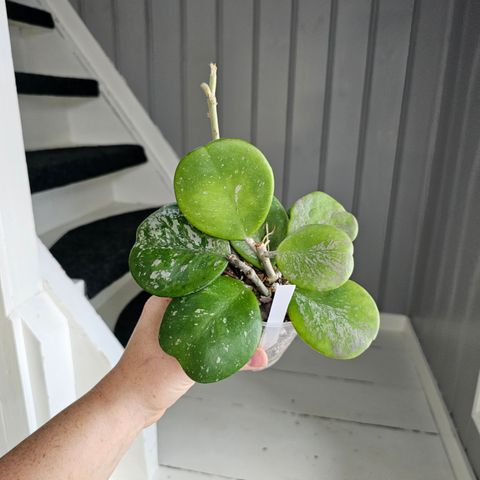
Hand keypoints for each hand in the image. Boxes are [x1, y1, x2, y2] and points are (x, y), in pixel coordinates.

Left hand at [102, 296, 267, 428]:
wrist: (128, 406)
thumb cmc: (141, 381)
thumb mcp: (185, 364)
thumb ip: (223, 357)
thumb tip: (256, 355)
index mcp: (164, 303)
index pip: (199, 281)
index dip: (224, 282)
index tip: (244, 287)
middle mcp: (169, 312)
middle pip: (207, 299)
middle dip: (230, 303)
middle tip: (252, 306)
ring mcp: (173, 328)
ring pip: (207, 318)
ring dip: (226, 323)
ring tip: (248, 325)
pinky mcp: (179, 345)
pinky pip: (204, 335)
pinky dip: (220, 339)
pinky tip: (233, 345)